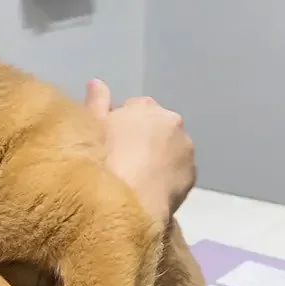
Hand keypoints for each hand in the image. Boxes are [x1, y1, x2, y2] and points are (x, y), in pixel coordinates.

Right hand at [84, 79, 195, 223]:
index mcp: (145, 107)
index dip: (121, 124)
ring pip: (170, 147)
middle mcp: (171, 122)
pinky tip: (152, 189)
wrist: (128, 203)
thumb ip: (96, 102)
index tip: (110, 142)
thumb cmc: (104, 161)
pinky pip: (178, 170)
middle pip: (156, 126)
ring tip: (138, 177)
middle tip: (123, 160)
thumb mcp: (92, 129)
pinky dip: (169, 175)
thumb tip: (96, 82)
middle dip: (144, 137)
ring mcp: (186, 149)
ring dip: (159, 156)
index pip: (133, 108)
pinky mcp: (193, 175)